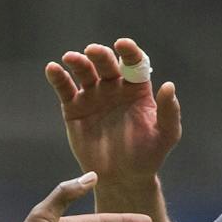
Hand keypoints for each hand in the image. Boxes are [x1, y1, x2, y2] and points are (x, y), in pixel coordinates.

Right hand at [46, 39, 181, 180]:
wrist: (123, 177)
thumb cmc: (148, 155)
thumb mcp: (166, 135)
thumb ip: (169, 111)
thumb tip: (169, 86)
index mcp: (137, 88)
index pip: (133, 63)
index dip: (129, 52)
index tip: (123, 44)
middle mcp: (114, 87)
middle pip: (106, 64)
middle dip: (100, 55)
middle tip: (93, 51)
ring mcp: (93, 96)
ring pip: (84, 73)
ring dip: (78, 63)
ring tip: (70, 58)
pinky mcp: (74, 108)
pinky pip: (65, 89)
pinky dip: (58, 78)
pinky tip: (52, 69)